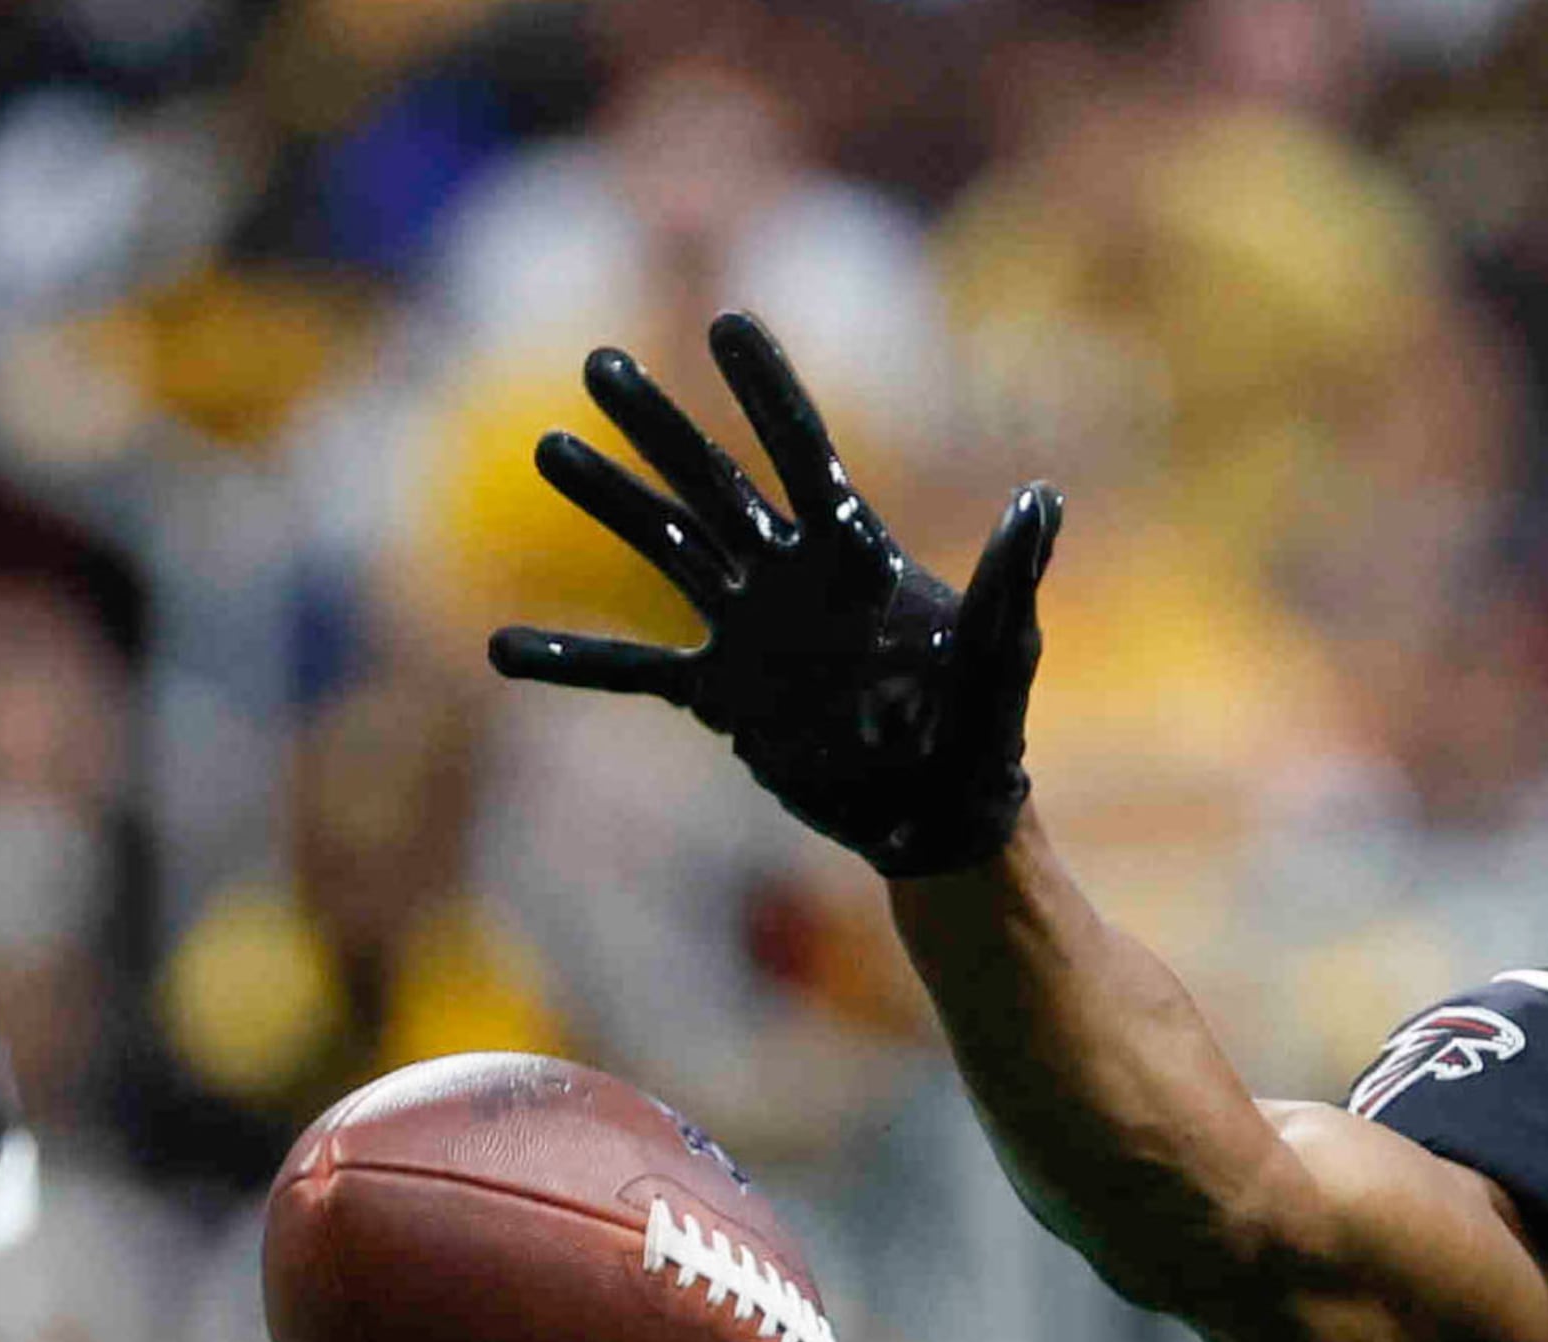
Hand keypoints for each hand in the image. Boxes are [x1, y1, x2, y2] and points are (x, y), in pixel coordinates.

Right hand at [490, 312, 1063, 878]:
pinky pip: (635, 671)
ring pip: (665, 549)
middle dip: (658, 423)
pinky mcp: (722, 695)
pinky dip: (574, 661)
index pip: (804, 454)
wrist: (941, 812)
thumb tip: (1043, 501)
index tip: (727, 322)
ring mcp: (749, 630)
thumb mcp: (1002, 651)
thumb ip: (1012, 576)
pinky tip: (504, 646)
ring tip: (548, 449)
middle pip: (713, 481)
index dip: (768, 391)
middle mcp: (790, 576)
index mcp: (854, 554)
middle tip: (600, 362)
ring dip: (609, 502)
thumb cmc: (985, 727)